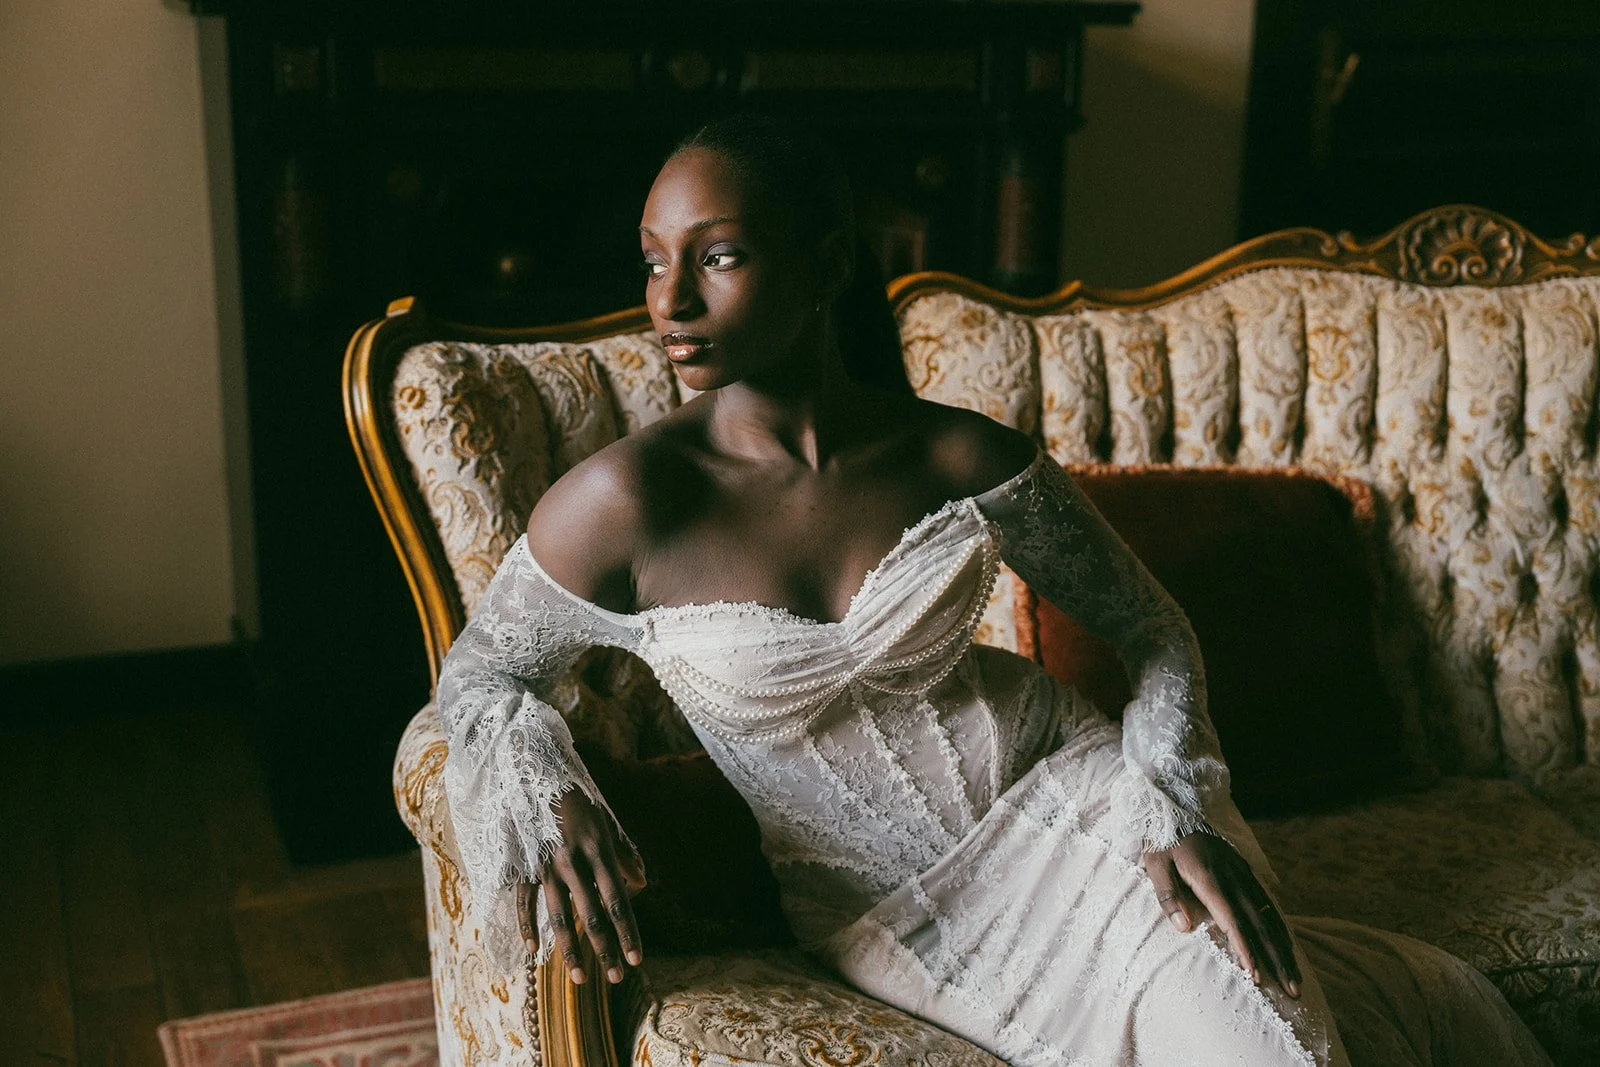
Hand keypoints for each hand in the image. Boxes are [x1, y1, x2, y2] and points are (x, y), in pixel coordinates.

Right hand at [515, 788, 646, 984]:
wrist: (535, 772)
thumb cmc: (578, 798)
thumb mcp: (608, 821)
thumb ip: (625, 854)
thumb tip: (641, 886)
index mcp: (598, 850)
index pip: (618, 901)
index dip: (628, 933)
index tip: (637, 959)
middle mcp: (573, 862)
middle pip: (592, 915)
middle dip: (605, 950)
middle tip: (616, 977)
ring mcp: (546, 865)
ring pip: (559, 916)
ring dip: (570, 950)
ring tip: (579, 978)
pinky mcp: (523, 864)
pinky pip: (526, 902)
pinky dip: (528, 927)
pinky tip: (535, 952)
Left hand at [1144, 833, 1301, 997]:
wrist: (1176, 808)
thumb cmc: (1163, 842)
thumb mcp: (1155, 866)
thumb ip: (1168, 896)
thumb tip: (1184, 928)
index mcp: (1211, 879)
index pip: (1232, 921)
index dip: (1245, 949)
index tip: (1255, 975)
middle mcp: (1234, 879)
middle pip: (1259, 925)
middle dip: (1276, 959)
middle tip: (1292, 991)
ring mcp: (1243, 876)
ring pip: (1269, 917)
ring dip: (1284, 949)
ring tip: (1295, 978)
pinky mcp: (1246, 873)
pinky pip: (1268, 905)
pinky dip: (1280, 929)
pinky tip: (1287, 947)